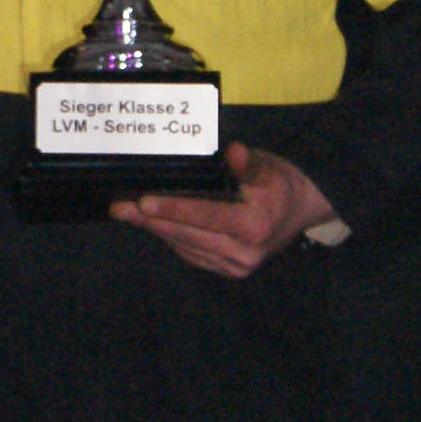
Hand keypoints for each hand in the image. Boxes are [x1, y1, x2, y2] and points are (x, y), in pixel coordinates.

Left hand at [112, 142, 337, 277]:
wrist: (302, 210)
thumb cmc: (279, 183)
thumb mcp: (266, 165)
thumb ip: (245, 162)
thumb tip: (231, 151)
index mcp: (254, 226)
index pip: (205, 215)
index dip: (172, 209)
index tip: (142, 202)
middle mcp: (244, 253)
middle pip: (187, 233)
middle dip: (150, 220)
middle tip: (118, 206)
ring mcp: (235, 266)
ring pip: (184, 245)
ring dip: (155, 229)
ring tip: (126, 212)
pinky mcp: (228, 270)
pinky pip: (190, 252)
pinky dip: (170, 236)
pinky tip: (151, 223)